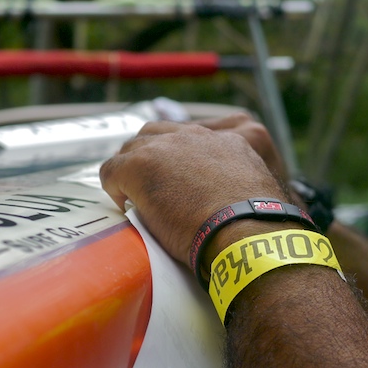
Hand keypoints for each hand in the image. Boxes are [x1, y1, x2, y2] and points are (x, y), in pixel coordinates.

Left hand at [100, 121, 286, 263]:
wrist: (246, 233)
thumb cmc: (255, 227)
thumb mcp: (252, 190)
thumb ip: (234, 181)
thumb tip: (220, 196)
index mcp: (228, 140)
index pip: (190, 137)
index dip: (176, 160)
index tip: (174, 180)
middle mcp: (196, 136)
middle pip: (157, 133)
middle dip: (148, 157)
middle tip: (148, 185)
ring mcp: (165, 147)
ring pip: (132, 147)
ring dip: (132, 169)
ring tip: (133, 194)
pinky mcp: (140, 165)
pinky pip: (112, 169)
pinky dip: (114, 186)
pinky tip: (123, 204)